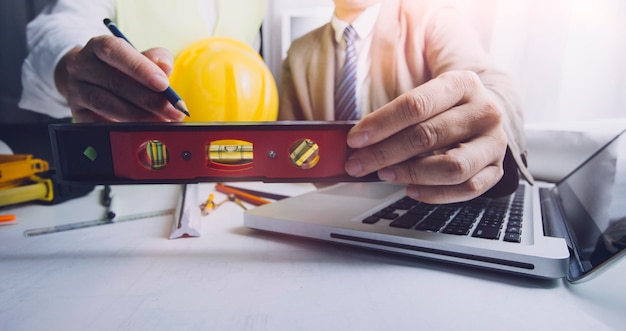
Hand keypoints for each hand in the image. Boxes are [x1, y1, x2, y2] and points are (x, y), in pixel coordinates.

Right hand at [54, 36, 184, 121]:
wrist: (85, 77)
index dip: (140, 68)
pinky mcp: (77, 112)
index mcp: (98, 46)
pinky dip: (121, 127)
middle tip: (172, 111)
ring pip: (106, 104)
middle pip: (115, 83)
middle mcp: (82, 66)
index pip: (115, 52)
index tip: (163, 85)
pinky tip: (140, 130)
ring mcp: (76, 90)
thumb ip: (155, 58)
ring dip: (137, 116)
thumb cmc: (119, 66)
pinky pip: (98, 123)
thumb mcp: (137, 56)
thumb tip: (165, 68)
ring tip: (160, 121)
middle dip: (148, 100)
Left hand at [345, 70, 508, 203]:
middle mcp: (484, 111)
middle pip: (428, 136)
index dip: (381, 124)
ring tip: (385, 174)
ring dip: (410, 174)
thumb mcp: (425, 96)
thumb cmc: (444, 106)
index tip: (356, 140)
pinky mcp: (497, 169)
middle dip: (385, 153)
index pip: (416, 105)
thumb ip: (394, 114)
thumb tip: (357, 142)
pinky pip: (466, 189)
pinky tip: (410, 189)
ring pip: (452, 167)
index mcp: (463, 84)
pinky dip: (434, 194)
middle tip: (358, 164)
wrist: (481, 111)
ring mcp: (494, 142)